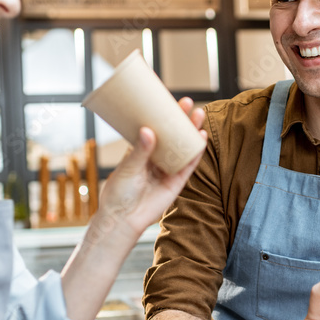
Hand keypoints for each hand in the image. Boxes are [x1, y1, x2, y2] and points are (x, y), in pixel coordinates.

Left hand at [94, 98, 206, 235]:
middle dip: (181, 120)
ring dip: (191, 132)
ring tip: (199, 116)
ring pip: (182, 148)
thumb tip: (148, 130)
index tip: (169, 100)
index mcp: (141, 151)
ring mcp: (167, 169)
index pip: (155, 129)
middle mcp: (156, 158)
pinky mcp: (176, 182)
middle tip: (189, 103)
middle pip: (172, 136)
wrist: (123, 218)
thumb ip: (140, 151)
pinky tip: (201, 139)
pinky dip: (196, 153)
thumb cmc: (118, 192)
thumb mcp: (128, 167)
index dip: (163, 116)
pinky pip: (188, 165)